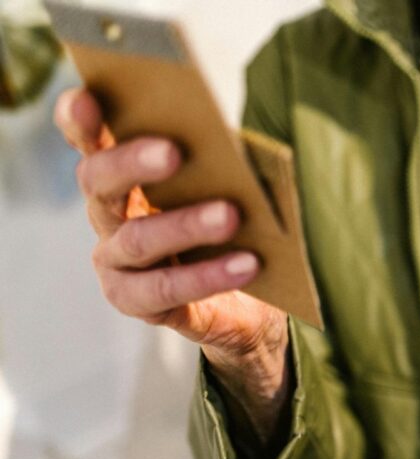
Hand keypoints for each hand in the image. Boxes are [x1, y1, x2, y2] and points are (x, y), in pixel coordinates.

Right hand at [54, 88, 289, 437]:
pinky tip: (246, 264)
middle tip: (174, 152)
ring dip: (186, 225)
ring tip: (231, 216)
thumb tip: (237, 145)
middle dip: (132, 163)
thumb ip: (217, 166)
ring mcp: (116, 262)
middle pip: (100, 182)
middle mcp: (108, 216)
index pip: (90, 142)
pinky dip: (209, 275)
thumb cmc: (233, 232)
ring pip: (139, 239)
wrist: (246, 305)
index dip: (80, 122)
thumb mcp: (226, 191)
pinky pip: (167, 289)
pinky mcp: (137, 302)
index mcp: (122, 178)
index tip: (87, 100)